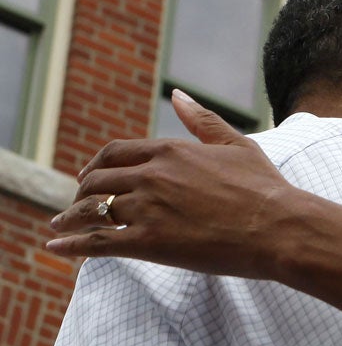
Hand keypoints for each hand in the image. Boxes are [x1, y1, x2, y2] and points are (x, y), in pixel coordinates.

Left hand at [47, 90, 302, 279]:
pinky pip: (98, 244)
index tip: (91, 177)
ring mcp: (147, 209)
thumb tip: (178, 96)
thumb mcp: (236, 146)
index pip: (115, 154)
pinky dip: (72, 246)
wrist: (279, 227)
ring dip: (70, 219)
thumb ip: (202, 121)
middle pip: (97, 182)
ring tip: (60, 228)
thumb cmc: (266, 189)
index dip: (98, 166)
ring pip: (92, 211)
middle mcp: (151, 176)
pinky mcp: (149, 243)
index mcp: (169, 151)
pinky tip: (58, 249)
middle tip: (76, 206)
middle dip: (81, 194)